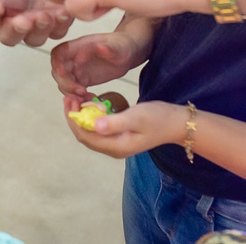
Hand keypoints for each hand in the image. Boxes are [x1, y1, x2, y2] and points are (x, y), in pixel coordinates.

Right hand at [0, 0, 73, 46]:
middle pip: (7, 35)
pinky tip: (63, 12)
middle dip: (14, 30)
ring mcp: (36, 23)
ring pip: (32, 39)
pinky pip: (56, 32)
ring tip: (46, 17)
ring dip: (38, 31)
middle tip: (24, 21)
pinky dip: (59, 25)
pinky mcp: (56, 25)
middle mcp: (15, 15)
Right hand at [50, 32, 140, 101]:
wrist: (127, 53)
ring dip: (71, 93)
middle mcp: (74, 58)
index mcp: (79, 46)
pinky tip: (91, 99)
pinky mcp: (82, 80)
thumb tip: (101, 47)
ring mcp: (77, 70)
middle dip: (66, 84)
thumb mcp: (118, 47)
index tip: (64, 74)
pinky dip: (78, 97)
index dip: (57, 64)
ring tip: (88, 98)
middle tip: (81, 92)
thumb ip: (110, 48)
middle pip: (58, 71)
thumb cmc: (122, 46)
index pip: (59, 53)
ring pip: (63, 83)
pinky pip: (74, 90)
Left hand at [65, 100, 185, 158]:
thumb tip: (94, 125)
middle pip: (85, 135)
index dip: (73, 119)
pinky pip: (99, 129)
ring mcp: (116, 144)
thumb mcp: (136, 117)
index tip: (69, 100)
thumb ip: (115, 122)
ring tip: (79, 98)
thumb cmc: (157, 118)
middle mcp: (113, 149)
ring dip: (82, 116)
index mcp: (116, 147)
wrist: (176, 123)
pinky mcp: (120, 137)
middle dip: (75, 116)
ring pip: (90, 132)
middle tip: (70, 96)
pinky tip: (93, 103)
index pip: (85, 136)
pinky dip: (92, 117)